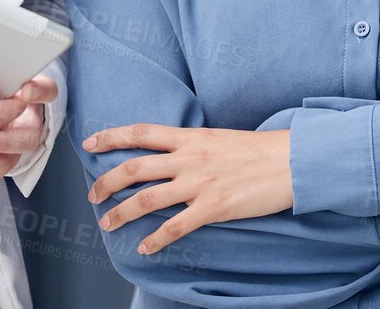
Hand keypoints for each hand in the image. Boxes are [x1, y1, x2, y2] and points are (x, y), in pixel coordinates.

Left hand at [80, 125, 291, 255]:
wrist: (290, 161)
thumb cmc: (257, 150)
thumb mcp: (217, 138)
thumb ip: (191, 145)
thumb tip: (170, 153)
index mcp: (190, 137)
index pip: (141, 133)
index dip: (111, 137)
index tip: (89, 143)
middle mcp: (189, 158)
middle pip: (135, 168)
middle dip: (107, 182)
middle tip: (93, 194)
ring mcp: (199, 183)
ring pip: (147, 198)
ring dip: (121, 213)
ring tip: (107, 223)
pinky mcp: (213, 207)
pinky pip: (176, 226)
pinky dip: (155, 239)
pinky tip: (144, 247)